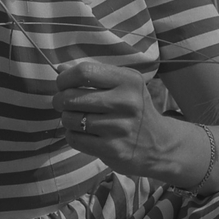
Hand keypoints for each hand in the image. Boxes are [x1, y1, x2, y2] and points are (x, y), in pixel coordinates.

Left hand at [53, 60, 174, 177]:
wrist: (157, 144)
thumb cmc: (133, 109)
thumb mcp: (123, 85)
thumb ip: (94, 75)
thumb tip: (61, 69)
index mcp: (129, 80)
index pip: (84, 72)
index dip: (65, 78)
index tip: (63, 84)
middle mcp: (127, 102)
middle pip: (72, 96)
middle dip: (60, 100)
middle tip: (64, 103)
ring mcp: (120, 127)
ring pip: (70, 119)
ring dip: (67, 119)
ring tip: (78, 119)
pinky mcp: (113, 148)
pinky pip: (75, 138)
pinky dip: (72, 135)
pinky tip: (83, 133)